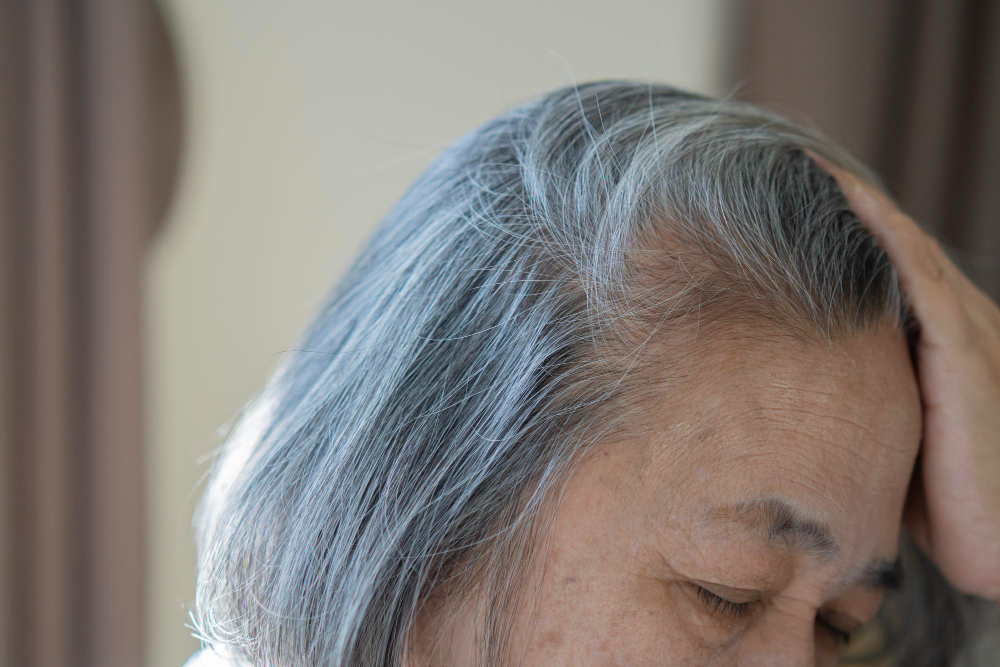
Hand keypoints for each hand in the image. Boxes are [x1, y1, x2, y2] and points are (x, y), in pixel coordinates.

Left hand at [814, 156, 999, 601]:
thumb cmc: (938, 502)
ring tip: (808, 168)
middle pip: (893, 248)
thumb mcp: (888, 432)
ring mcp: (966, 333)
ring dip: (858, 204)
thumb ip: (857, 396)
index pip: (887, 271)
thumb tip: (790, 386)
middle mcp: (957, 326)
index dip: (846, 232)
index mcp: (936, 344)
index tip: (792, 202)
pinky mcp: (964, 351)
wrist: (998, 543)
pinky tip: (852, 201)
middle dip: (844, 207)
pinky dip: (886, 233)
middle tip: (788, 168)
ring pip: (905, 248)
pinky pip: (921, 276)